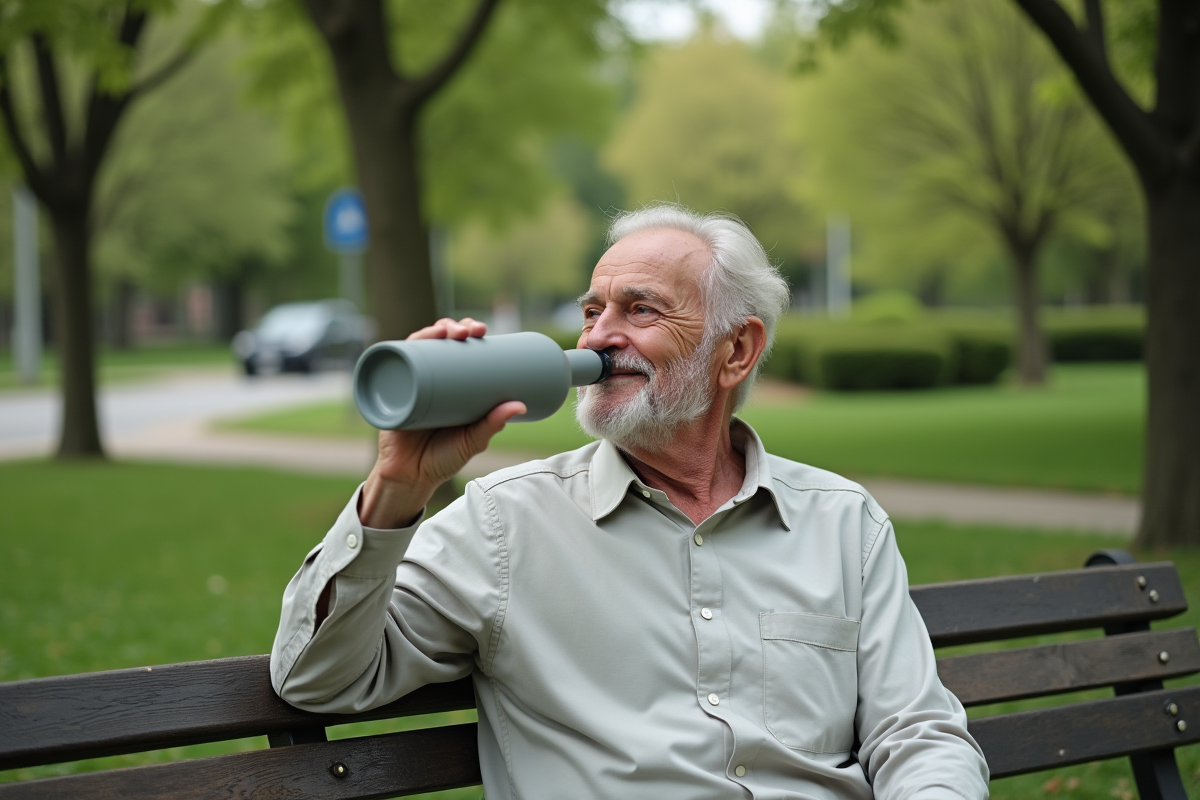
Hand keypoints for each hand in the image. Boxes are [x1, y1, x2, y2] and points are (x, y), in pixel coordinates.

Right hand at [358, 318, 525, 528]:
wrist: (411, 480)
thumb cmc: (442, 459)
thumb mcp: (471, 441)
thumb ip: (492, 425)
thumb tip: (520, 405)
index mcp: (452, 385)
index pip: (459, 349)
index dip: (470, 333)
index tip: (484, 330)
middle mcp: (429, 379)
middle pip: (439, 342)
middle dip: (454, 327)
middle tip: (471, 331)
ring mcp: (409, 384)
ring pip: (417, 348)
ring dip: (430, 331)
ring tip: (445, 331)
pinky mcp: (391, 394)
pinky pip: (392, 368)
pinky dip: (398, 350)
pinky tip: (410, 340)